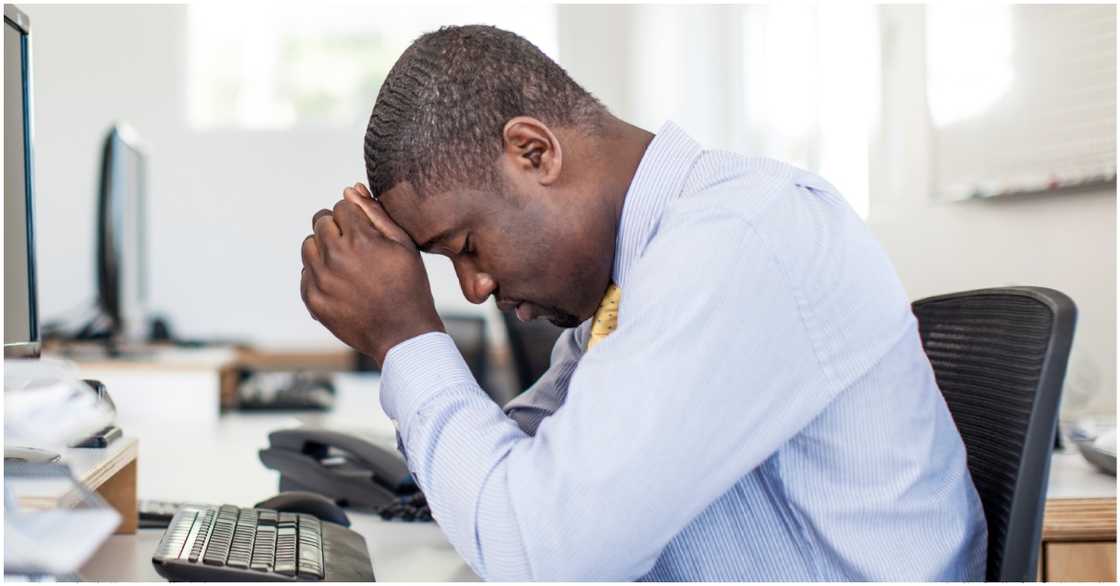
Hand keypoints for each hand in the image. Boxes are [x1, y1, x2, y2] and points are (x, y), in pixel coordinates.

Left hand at [300, 183, 443, 365]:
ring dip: (324, 248)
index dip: (356, 217)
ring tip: (347, 264)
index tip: (367, 232)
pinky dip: (319, 274)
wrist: (403, 334)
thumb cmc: (409, 286)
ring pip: (309, 245)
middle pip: (320, 222)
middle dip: (337, 228)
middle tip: (356, 247)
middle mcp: (335, 257)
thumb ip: (375, 214)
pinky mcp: (312, 299)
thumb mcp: (403, 245)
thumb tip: (350, 189)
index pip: (342, 206)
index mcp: (359, 240)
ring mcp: (320, 280)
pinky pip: (305, 273)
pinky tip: (341, 284)